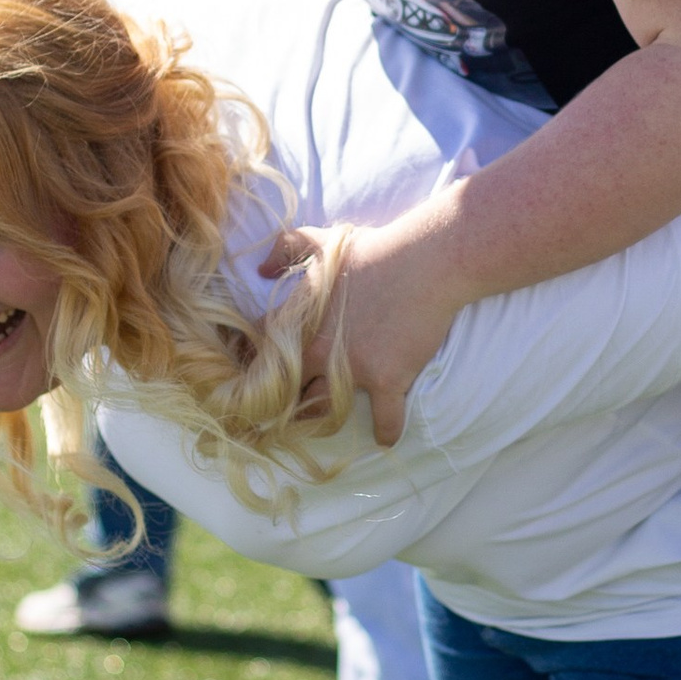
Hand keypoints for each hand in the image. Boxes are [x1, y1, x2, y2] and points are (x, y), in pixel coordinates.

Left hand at [265, 199, 469, 448]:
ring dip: (323, 421)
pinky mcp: (388, 380)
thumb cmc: (375, 249)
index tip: (255, 372)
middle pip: (286, 391)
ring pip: (326, 411)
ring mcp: (353, 369)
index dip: (254, 361)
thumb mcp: (322, 240)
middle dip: (281, 402)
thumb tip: (260, 268)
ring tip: (323, 425)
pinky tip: (386, 439)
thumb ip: (287, 248)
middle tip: (281, 411)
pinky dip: (386, 432)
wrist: (426, 262)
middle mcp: (319, 351)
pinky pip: (385, 419)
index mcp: (299, 320)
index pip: (259, 350)